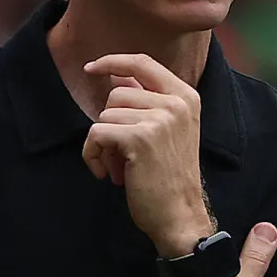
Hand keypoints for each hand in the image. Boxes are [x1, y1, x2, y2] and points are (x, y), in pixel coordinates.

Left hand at [83, 54, 211, 254]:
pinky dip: (93, 155)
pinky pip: (96, 134)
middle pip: (117, 94)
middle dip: (110, 124)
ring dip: (102, 144)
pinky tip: (107, 173)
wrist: (180, 216)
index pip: (143, 63)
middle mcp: (176, 103)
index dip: (113, 61)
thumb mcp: (169, 132)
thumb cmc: (170, 178)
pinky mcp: (139, 138)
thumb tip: (116, 80)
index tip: (91, 68)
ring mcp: (159, 119)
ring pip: (105, 116)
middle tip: (122, 155)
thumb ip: (149, 104)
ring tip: (119, 167)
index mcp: (186, 97)